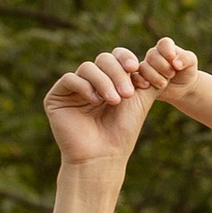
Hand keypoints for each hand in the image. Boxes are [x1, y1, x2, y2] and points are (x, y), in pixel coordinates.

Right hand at [44, 47, 155, 169]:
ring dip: (104, 81)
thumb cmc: (123, 131)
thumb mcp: (141, 100)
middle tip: (127, 93)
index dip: (124, 58)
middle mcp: (90, 81)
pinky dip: (85, 87)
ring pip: (87, 67)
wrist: (104, 156)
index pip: (115, 56)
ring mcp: (73, 89)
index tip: (135, 68)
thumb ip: (148, 78)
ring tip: (114, 101)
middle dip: (117, 73)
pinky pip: (70, 79)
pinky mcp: (56, 97)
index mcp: (109, 79)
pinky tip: (96, 101)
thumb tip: (155, 58)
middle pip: (102, 59)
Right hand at [135, 36, 198, 95]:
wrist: (183, 88)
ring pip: (144, 67)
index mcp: (166, 47)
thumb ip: (186, 58)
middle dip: (163, 66)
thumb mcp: (191, 63)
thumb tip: (176, 63)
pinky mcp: (142, 78)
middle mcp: (154, 54)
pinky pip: (136, 78)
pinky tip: (148, 86)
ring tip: (164, 83)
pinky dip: (141, 81)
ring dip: (154, 76)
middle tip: (172, 74)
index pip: (164, 44)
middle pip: (152, 56)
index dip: (168, 51)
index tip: (173, 59)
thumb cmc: (187, 71)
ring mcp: (146, 66)